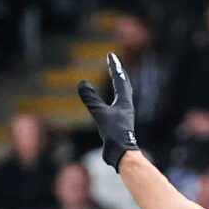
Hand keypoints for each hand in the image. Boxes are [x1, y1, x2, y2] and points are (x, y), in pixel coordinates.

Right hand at [77, 54, 138, 169]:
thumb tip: (82, 83)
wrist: (122, 153)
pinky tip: (112, 103)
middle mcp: (126, 106)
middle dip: (119, 73)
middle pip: (124, 85)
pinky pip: (118, 105)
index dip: (114, 66)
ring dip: (120, 84)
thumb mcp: (99, 114)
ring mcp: (124, 115)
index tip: (111, 55)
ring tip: (117, 79)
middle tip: (114, 63)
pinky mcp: (120, 123)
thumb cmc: (114, 134)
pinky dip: (115, 98)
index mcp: (124, 101)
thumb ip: (91, 99)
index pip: (120, 79)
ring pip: (123, 95)